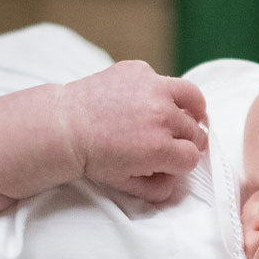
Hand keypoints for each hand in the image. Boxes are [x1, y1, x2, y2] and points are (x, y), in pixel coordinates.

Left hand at [59, 60, 207, 202]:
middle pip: (195, 131)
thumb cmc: (92, 156)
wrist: (63, 126)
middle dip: (186, 140)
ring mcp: (152, 89)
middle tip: (174, 142)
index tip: (174, 160)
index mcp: (159, 148)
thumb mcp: (125, 183)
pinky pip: (164, 81)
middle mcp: (161, 116)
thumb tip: (177, 182)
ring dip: (191, 110)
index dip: (183, 162)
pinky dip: (160, 91)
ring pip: (193, 98)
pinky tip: (146, 100)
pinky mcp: (141, 70)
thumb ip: (158, 188)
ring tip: (186, 114)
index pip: (193, 157)